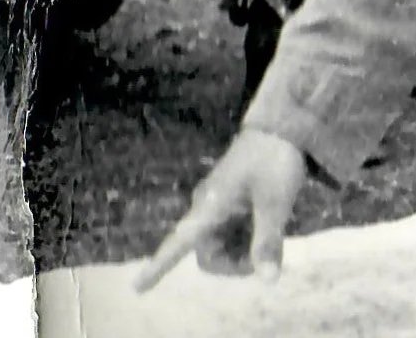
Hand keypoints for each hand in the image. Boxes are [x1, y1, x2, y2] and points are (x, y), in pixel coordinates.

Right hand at [137, 126, 310, 288]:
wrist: (279, 126)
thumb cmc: (273, 161)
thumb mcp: (275, 203)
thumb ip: (268, 242)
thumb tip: (267, 281)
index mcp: (208, 208)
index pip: (177, 244)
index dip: (157, 268)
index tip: (136, 289)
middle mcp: (206, 210)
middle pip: (209, 257)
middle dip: (235, 264)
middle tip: (268, 250)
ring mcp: (218, 208)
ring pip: (223, 249)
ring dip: (244, 251)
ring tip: (270, 227)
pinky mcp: (230, 206)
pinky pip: (232, 236)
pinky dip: (248, 240)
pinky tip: (266, 221)